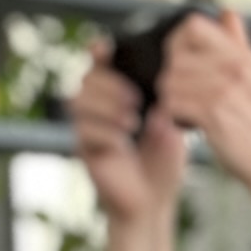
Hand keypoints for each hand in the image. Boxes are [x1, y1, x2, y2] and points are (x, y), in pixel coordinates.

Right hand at [74, 54, 192, 250]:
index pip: (102, 65)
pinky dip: (104, 131)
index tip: (105, 47)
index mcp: (118, 94)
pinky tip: (122, 139)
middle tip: (134, 98)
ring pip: (78, 101)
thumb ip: (167, 106)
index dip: (99, 52)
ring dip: (105, 105)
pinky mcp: (85, 150)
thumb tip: (165, 87)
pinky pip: (83, 131)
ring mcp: (88, 128)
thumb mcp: (172, 128)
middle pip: (87, 79)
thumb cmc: (163, 162)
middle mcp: (98, 108)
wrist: (153, 203)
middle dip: (108, 84)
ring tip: (131, 120)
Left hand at [155, 14, 250, 225]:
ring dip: (170, 98)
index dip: (177, 41)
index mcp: (242, 58)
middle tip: (182, 94)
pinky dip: (173, 116)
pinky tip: (186, 124)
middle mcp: (234, 69)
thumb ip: (239, 44)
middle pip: (176, 56)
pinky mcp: (213, 114)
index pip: (194, 26)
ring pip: (170, 80)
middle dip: (171, 77)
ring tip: (185, 111)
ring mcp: (224, 90)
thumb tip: (229, 13)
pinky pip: (173, 104)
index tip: (179, 61)